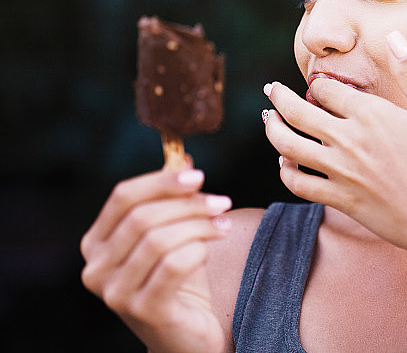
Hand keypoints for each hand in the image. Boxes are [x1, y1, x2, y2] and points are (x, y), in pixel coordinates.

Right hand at [80, 163, 231, 352]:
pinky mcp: (141, 310)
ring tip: (224, 224)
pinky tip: (212, 247)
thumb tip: (182, 157)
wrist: (189, 335)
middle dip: (188, 204)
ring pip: (158, 240)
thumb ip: (174, 199)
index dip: (161, 180)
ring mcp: (114, 293)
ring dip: (198, 225)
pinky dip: (198, 249)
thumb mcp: (177, 234)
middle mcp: (96, 268)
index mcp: (96, 243)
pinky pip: (173, 266)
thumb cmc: (180, 282)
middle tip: (222, 202)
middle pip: (142, 216)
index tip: (198, 175)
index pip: (122, 197)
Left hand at [263, 31, 406, 261]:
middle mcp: (349, 140)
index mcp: (372, 114)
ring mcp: (341, 172)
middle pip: (298, 113)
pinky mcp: (341, 200)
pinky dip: (286, 172)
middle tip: (271, 90)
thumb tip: (395, 38)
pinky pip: (299, 184)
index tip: (316, 83)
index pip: (326, 89)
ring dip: (272, 130)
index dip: (317, 83)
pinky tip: (285, 163)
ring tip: (268, 120)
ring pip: (289, 146)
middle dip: (280, 98)